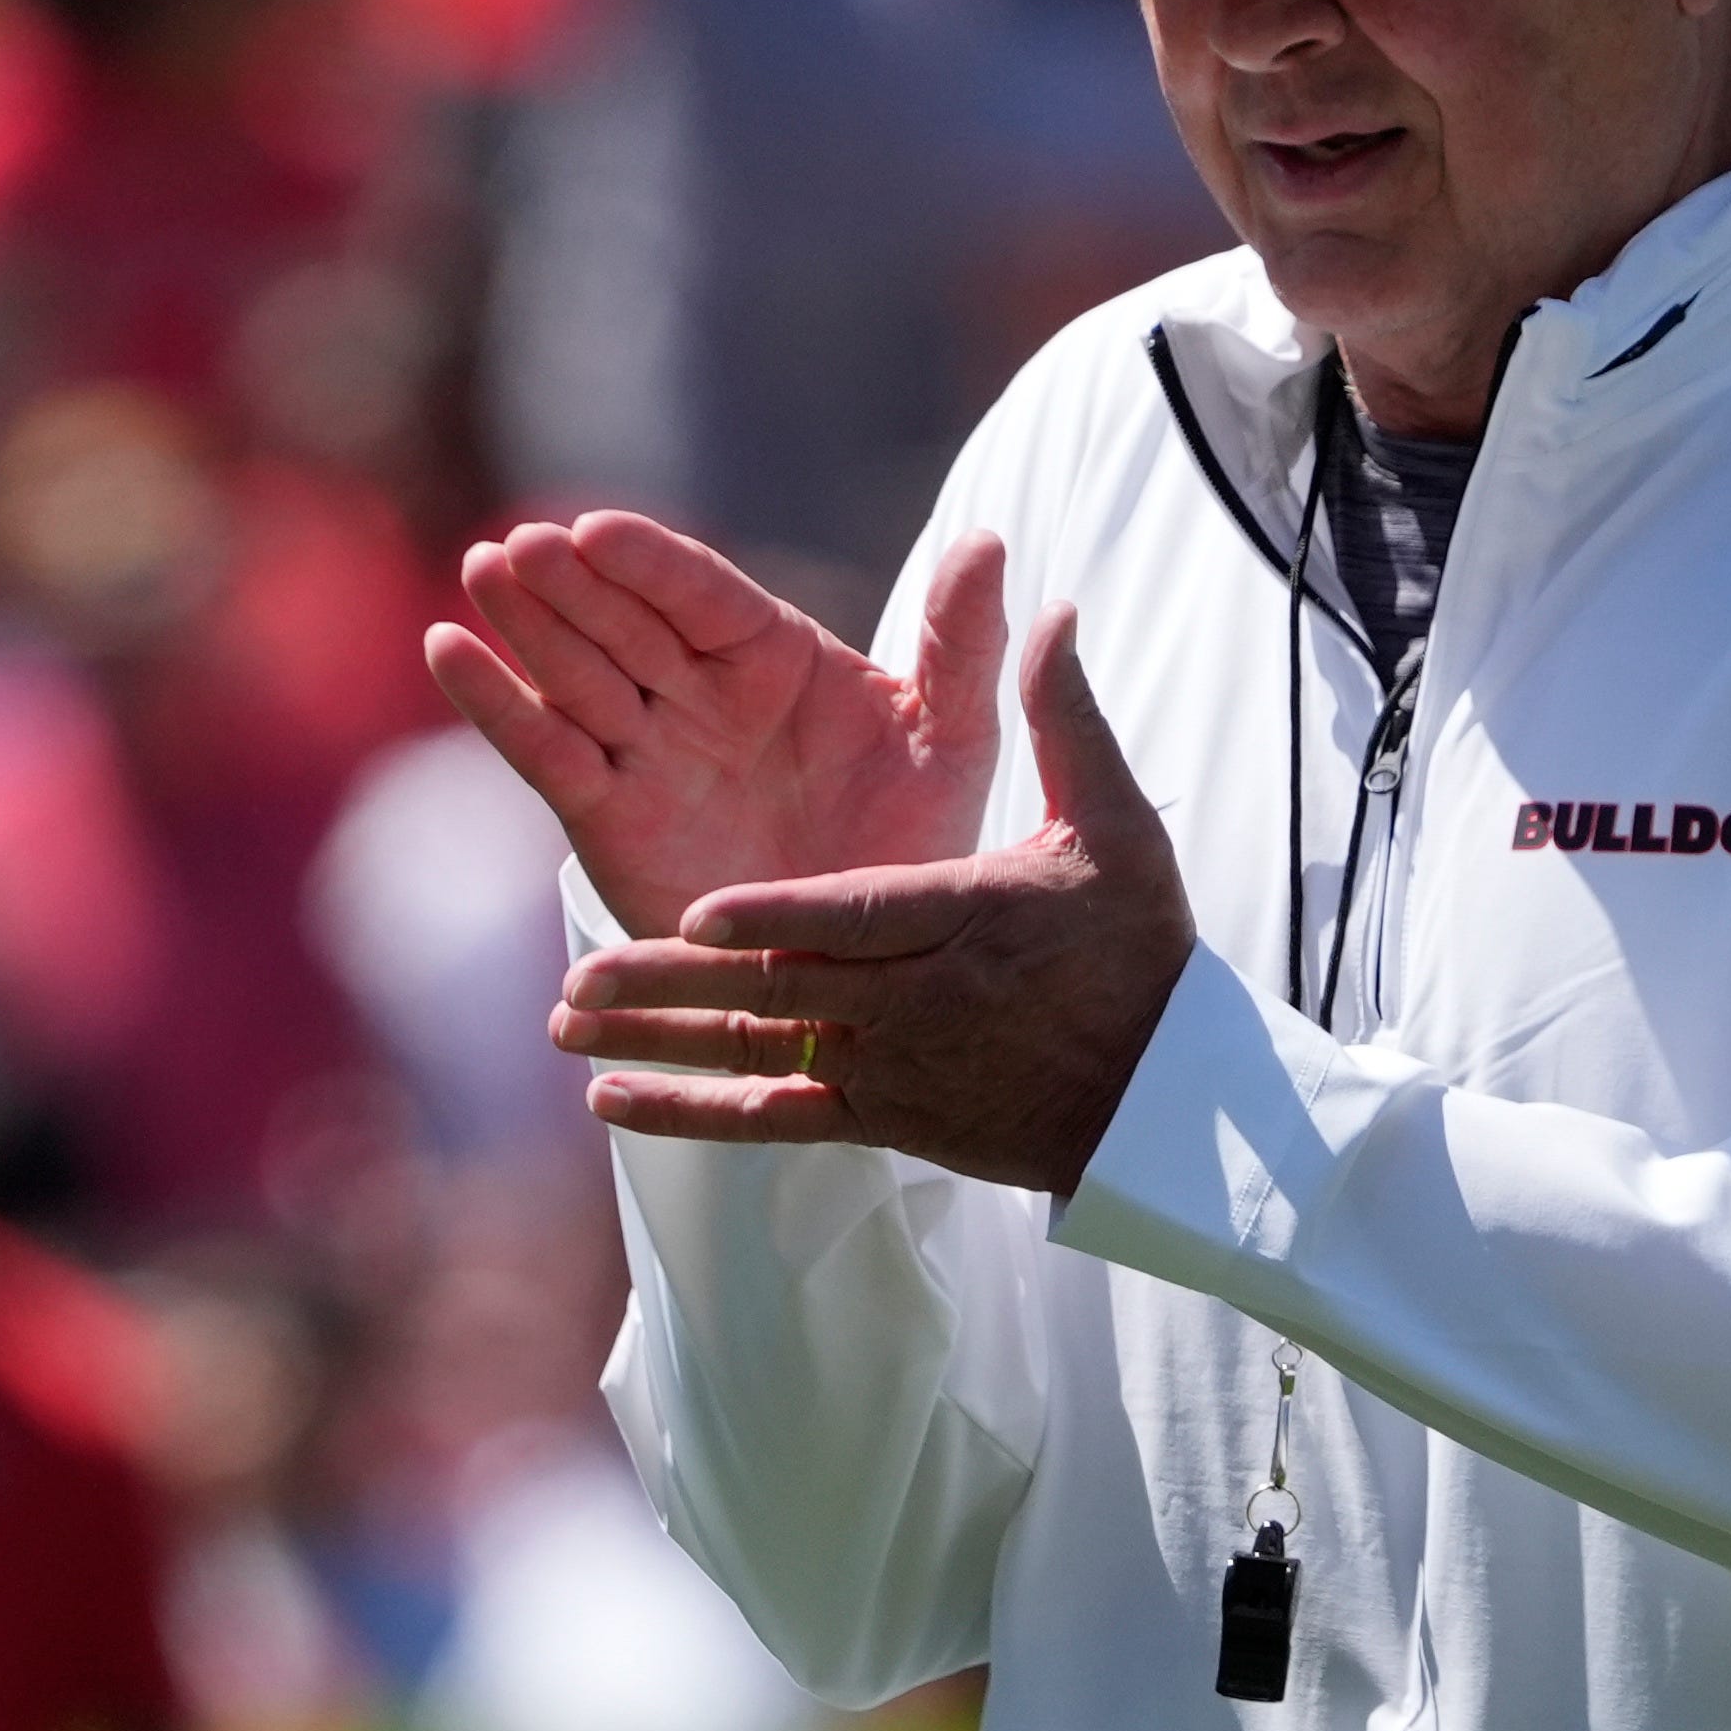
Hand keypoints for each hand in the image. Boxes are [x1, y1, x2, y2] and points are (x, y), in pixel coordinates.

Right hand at [425, 512, 1007, 939]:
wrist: (868, 963)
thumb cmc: (915, 840)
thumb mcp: (950, 742)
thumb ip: (962, 646)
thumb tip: (991, 543)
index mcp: (777, 655)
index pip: (704, 594)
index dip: (649, 564)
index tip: (598, 533)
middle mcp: (701, 690)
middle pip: (625, 622)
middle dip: (574, 585)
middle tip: (524, 546)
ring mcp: (648, 748)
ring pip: (576, 673)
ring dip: (526, 625)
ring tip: (481, 570)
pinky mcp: (608, 813)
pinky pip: (546, 750)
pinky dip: (495, 704)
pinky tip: (447, 650)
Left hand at [550, 603, 1192, 1193]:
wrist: (1161, 1094)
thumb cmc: (1133, 948)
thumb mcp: (1111, 826)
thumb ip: (1062, 718)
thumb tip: (1052, 608)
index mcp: (960, 919)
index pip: (856, 918)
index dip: (776, 919)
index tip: (699, 912)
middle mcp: (914, 1002)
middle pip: (782, 992)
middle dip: (678, 982)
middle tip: (583, 975)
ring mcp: (892, 1070)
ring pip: (758, 1055)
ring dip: (659, 1043)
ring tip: (569, 1025)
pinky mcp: (881, 1122)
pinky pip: (770, 1122)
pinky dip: (688, 1117)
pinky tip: (611, 1103)